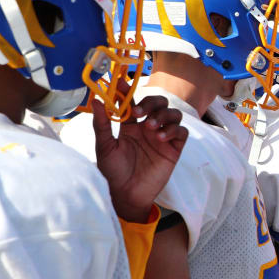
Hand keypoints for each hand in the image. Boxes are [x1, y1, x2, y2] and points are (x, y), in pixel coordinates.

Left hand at [92, 94, 187, 221]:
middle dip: (151, 102)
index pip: (133, 102)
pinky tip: (161, 137)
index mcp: (131, 126)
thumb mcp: (104, 146)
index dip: (129, 91)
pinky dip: (173, 130)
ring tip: (151, 127)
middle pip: (158, 103)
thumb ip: (102, 124)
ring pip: (173, 113)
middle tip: (139, 113)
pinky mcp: (174, 149)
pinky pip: (181, 132)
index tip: (121, 84)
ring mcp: (163, 137)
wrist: (126, 194)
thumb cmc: (113, 172)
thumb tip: (97, 100)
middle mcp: (148, 128)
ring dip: (163, 115)